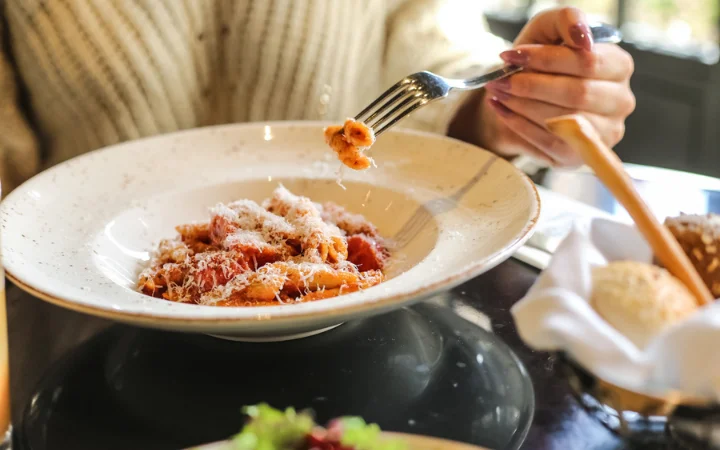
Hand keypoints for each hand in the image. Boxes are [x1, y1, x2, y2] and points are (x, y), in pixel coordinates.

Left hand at [473, 8, 634, 165]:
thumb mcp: (549, 31)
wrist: (523, 98)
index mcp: (619, 66)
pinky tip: (502, 111)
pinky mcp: (579, 156)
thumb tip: (581, 35)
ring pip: (563, 119)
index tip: (512, 55)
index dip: (546, 59)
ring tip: (497, 93)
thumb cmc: (540, 62)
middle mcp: (620, 101)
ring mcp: (604, 133)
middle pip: (576, 93)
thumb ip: (567, 20)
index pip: (587, 62)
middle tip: (499, 80)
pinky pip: (549, 142)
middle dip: (531, 85)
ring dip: (521, 106)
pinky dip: (519, 125)